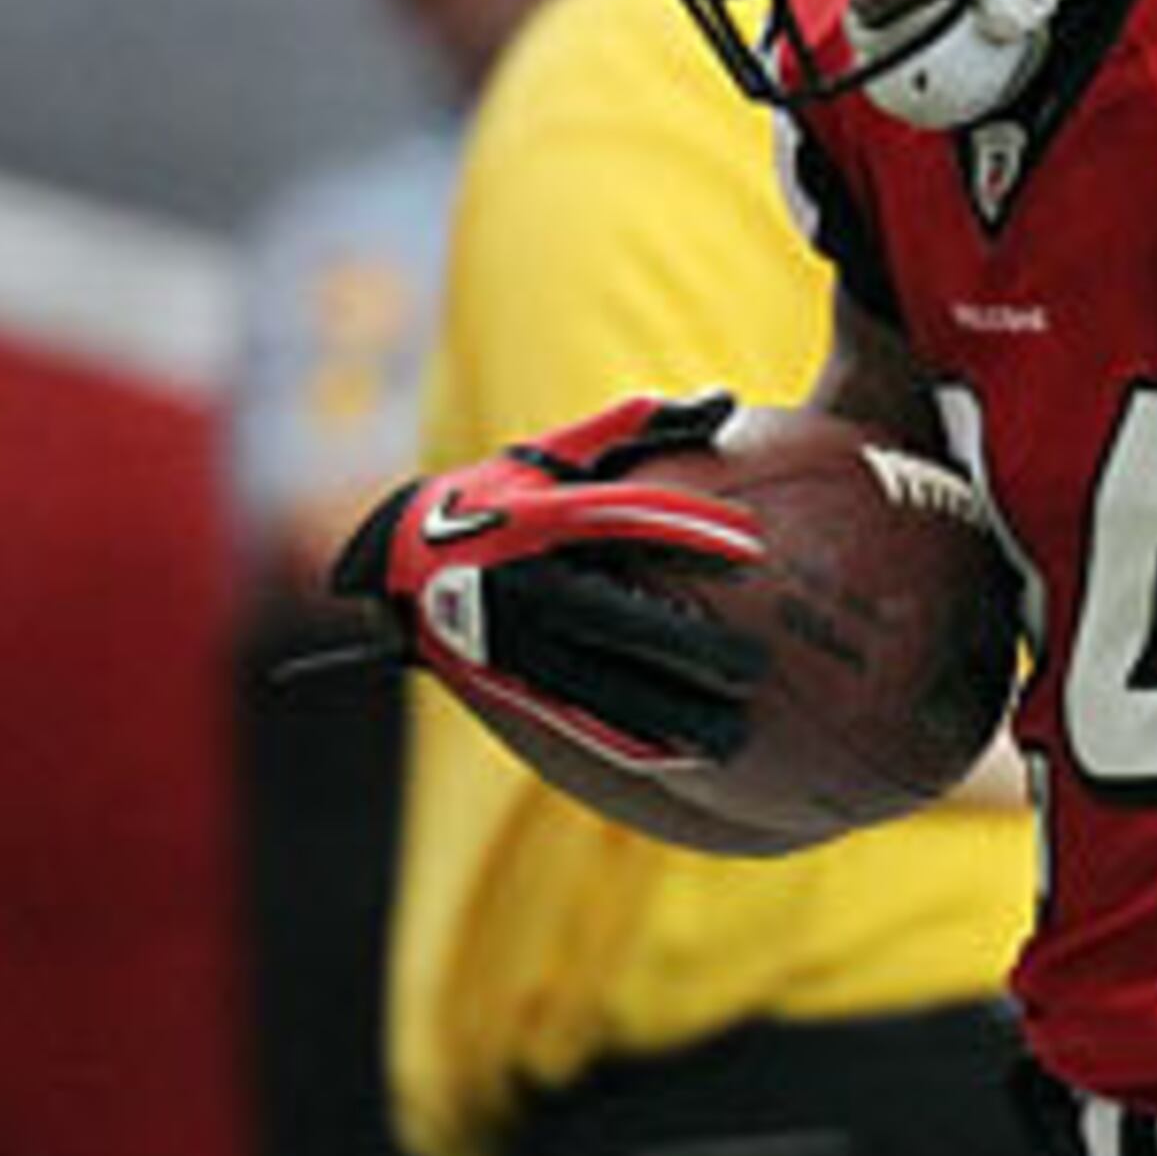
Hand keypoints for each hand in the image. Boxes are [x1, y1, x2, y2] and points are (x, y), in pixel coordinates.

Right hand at [326, 391, 770, 769]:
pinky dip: (638, 742)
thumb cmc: (503, 495)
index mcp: (545, 520)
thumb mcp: (557, 451)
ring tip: (739, 734)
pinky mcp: (515, 684)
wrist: (398, 559)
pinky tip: (691, 756)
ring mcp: (520, 641)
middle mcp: (532, 584)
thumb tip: (727, 399)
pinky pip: (582, 720)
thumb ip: (639, 427)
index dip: (692, 532)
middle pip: (624, 622)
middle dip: (693, 648)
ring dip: (674, 714)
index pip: (628, 521)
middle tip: (758, 666)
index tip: (755, 549)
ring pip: (606, 686)